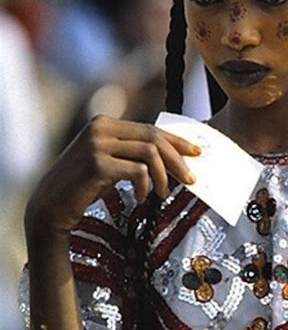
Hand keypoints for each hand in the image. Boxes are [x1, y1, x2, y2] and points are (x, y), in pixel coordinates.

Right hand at [25, 115, 200, 237]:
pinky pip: (138, 172)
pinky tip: (142, 199)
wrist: (50, 207)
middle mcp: (100, 128)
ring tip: (164, 194)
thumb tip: (172, 156)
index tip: (195, 152)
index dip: (175, 141)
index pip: (150, 128)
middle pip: (153, 138)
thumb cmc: (82, 187)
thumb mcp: (108, 162)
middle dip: (177, 158)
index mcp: (104, 123)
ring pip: (149, 153)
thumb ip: (131, 153)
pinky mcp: (97, 163)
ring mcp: (97, 144)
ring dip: (163, 176)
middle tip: (191, 178)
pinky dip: (146, 186)